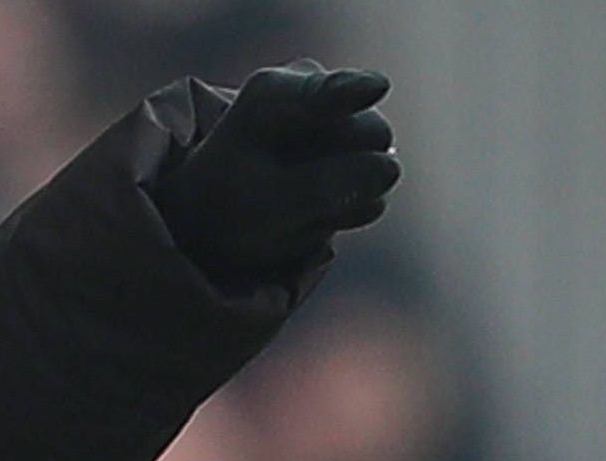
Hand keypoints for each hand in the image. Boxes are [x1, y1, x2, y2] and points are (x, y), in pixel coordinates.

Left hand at [148, 62, 399, 287]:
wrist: (215, 227)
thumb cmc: (227, 206)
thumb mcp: (265, 203)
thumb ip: (324, 186)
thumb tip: (391, 168)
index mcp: (274, 95)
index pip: (326, 89)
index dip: (353, 89)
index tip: (375, 88)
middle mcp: (314, 97)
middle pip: (371, 133)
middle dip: (348, 174)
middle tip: (295, 201)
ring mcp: (338, 125)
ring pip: (379, 164)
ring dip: (345, 200)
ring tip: (294, 209)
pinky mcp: (354, 158)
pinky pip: (374, 190)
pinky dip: (346, 212)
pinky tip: (311, 214)